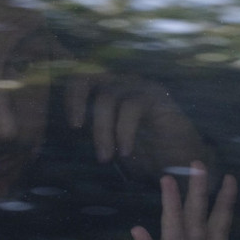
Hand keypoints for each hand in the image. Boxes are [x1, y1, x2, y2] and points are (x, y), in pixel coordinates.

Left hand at [64, 72, 209, 179]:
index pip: (80, 77)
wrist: (182, 163)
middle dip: (77, 101)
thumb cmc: (143, 154)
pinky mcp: (157, 97)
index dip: (69, 95)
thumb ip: (90, 132)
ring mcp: (140, 87)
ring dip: (102, 130)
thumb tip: (57, 137)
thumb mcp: (110, 143)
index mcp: (109, 90)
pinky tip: (125, 153)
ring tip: (105, 158)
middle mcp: (123, 82)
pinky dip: (124, 132)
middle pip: (89, 76)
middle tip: (76, 128)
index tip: (70, 124)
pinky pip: (132, 107)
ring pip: (109, 97)